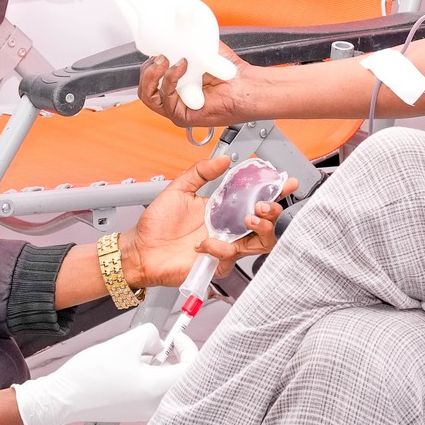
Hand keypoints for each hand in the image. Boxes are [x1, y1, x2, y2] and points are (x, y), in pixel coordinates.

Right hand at [13, 324, 199, 424]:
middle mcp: (157, 405)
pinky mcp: (135, 413)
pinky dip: (150, 378)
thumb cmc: (92, 374)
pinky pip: (154, 394)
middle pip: (182, 379)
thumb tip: (158, 342)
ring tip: (140, 356)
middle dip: (175, 358)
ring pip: (167, 386)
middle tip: (161, 344)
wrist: (63, 400)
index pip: (192, 368)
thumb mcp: (125, 342)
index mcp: (159, 389)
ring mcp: (147, 412)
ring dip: (161, 367)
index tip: (175, 336)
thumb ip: (150, 335)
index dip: (188, 347)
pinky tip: (131, 370)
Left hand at [119, 155, 291, 288]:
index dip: (274, 191)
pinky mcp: (217, 265)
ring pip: (260, 243)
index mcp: (223, 209)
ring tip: (248, 219)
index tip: (285, 182)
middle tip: (262, 204)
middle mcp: (228, 229)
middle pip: (267, 223)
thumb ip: (200, 172)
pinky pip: (231, 257)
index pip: (255, 199)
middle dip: (273, 212)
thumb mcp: (179, 189)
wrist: (139, 250)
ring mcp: (225, 248)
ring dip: (260, 229)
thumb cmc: (156, 225)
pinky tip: (202, 243)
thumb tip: (223, 160)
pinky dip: (220, 247)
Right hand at [140, 43, 255, 127]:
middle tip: (159, 56)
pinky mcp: (181, 116)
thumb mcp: (202, 48)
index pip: (149, 77)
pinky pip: (166, 98)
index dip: (148, 63)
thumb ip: (187, 39)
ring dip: (153, 75)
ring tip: (164, 61)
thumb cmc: (230, 72)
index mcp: (174, 84)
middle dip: (147, 70)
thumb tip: (178, 19)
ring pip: (148, 95)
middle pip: (144, 87)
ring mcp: (175, 109)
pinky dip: (171, 79)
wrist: (246, 85)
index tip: (154, 48)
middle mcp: (173, 98)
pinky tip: (181, 66)